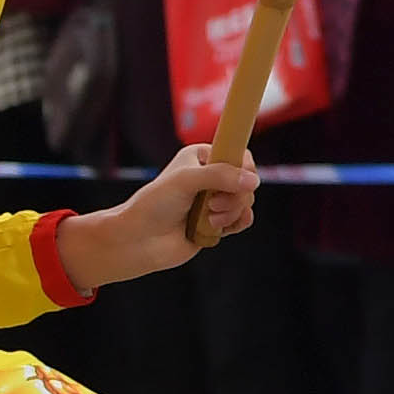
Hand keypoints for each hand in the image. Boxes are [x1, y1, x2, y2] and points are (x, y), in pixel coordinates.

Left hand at [59, 142, 259, 288]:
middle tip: (212, 203)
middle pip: (246, 180)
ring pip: (246, 201)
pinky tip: (218, 226)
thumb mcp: (186, 181)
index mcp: (202, 158)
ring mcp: (215, 201)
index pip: (238, 153)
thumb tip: (254, 181)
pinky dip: (236, 223)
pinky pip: (243, 220)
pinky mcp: (218, 222)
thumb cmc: (154, 205)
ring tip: (209, 219)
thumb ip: (220, 176)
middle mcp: (211, 177)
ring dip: (231, 211)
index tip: (239, 179)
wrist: (139, 240)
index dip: (244, 167)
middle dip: (234, 195)